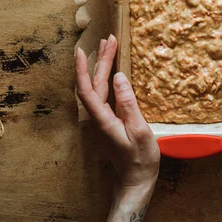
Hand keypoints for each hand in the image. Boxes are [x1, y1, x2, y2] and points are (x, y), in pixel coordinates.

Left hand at [75, 35, 159, 190]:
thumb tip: (118, 77)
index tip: (81, 50)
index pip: (87, 89)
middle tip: (108, 40)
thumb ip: (128, 103)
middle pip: (93, 84)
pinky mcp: (108, 121)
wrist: (135, 181)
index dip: (82, 69)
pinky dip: (106, 79)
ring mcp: (102, 120)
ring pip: (98, 88)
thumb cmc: (140, 159)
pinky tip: (112, 72)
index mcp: (103, 119)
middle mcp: (98, 118)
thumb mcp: (139, 130)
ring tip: (109, 48)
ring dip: (102, 68)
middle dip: (100, 60)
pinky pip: (103, 95)